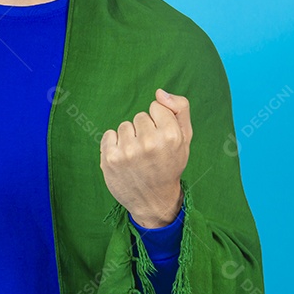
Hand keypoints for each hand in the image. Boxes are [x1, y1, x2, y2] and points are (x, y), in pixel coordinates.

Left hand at [100, 88, 191, 227]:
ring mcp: (128, 151)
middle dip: (144, 130)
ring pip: (124, 126)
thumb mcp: (185, 138)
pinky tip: (124, 159)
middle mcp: (149, 143)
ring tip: (137, 156)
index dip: (159, 121)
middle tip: (150, 151)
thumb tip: (159, 92)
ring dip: (129, 138)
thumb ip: (179, 109)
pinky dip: (114, 144)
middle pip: (140, 116)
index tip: (162, 138)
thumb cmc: (170, 165)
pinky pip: (109, 134)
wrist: (154, 200)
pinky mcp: (110, 158)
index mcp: (171, 136)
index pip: (157, 106)